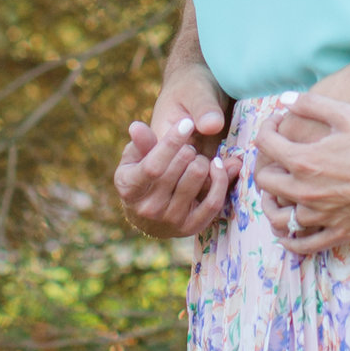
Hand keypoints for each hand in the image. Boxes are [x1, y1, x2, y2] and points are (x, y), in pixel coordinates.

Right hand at [113, 69, 236, 238]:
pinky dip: (220, 179)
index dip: (171, 142)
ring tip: (198, 157)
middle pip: (180, 168)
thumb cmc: (142, 178)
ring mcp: (171, 220)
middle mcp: (149, 209)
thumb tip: (136, 126)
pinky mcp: (192, 227)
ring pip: (197, 179)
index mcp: (130, 189)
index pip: (153, 165)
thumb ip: (140, 143)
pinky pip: (213, 201)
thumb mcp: (135, 159)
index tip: (186, 123)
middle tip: (188, 147)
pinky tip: (217, 166)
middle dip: (188, 149)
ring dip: (203, 160)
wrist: (147, 219)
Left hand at [252, 93, 349, 256]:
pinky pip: (302, 245)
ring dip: (273, 201)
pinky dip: (289, 238)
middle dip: (267, 163)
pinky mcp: (337, 233)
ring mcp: (321, 217)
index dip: (267, 128)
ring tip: (280, 191)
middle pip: (265, 180)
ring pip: (278, 216)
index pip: (266, 144)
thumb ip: (312, 104)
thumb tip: (285, 99)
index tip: (278, 123)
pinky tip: (289, 230)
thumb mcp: (347, 114)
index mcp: (305, 161)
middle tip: (280, 156)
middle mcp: (306, 192)